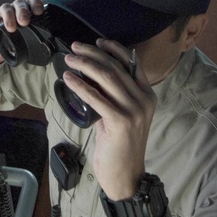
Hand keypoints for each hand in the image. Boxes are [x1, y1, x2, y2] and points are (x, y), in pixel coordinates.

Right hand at [0, 0, 43, 65]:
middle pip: (19, 3)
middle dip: (22, 11)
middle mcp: (13, 9)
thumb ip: (36, 39)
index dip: (35, 2)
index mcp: (25, 11)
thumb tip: (52, 49)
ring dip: (9, 17)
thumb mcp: (26, 39)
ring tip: (11, 29)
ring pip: (5, 8)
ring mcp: (0, 13)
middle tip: (24, 22)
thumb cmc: (13, 41)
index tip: (38, 12)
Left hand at [62, 39, 155, 199]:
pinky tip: (69, 79)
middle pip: (116, 67)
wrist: (125, 175)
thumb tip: (90, 73)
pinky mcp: (121, 122)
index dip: (114, 48)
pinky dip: (80, 85)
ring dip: (85, 65)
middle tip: (74, 48)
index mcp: (147, 95)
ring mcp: (135, 111)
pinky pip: (96, 97)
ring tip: (69, 60)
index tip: (97, 41)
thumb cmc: (118, 145)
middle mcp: (144, 100)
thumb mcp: (119, 114)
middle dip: (93, 54)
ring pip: (107, 78)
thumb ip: (112, 95)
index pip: (132, 63)